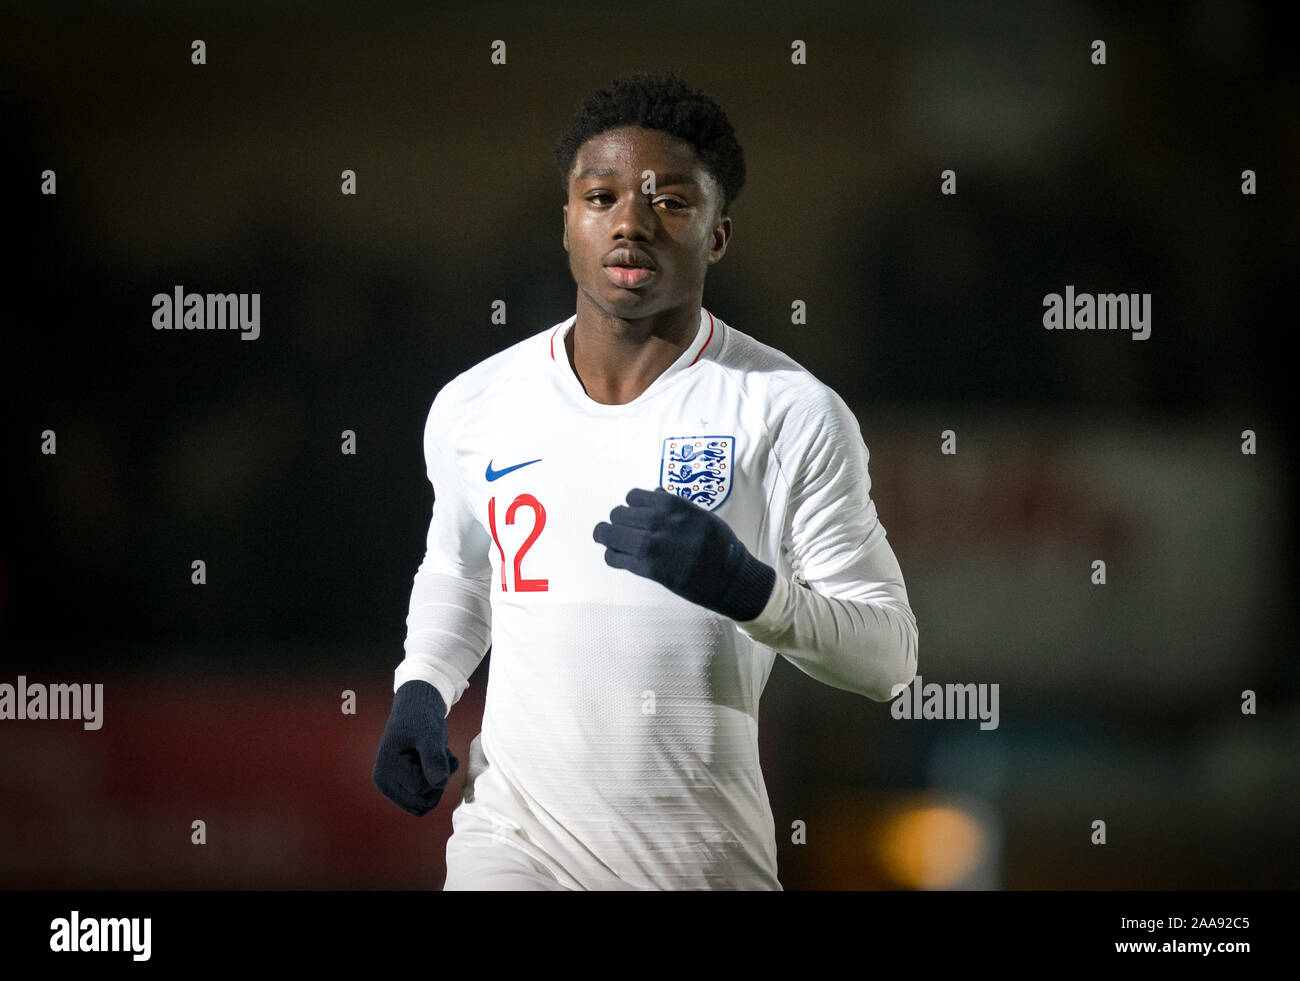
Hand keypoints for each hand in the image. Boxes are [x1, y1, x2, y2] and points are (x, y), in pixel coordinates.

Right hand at [372, 680, 459, 815]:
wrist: (416, 710)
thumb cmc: (422, 719)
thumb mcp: (430, 735)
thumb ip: (434, 758)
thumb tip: (440, 784)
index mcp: (386, 772)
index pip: (421, 789)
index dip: (438, 772)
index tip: (441, 750)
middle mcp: (385, 784)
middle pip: (424, 803)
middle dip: (439, 781)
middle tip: (442, 755)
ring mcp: (393, 787)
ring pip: (426, 804)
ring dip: (439, 783)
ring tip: (439, 758)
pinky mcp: (402, 787)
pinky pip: (425, 800)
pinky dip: (436, 786)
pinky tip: (436, 764)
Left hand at [593, 486, 775, 621]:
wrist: (730, 578)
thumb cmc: (718, 545)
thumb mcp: (701, 515)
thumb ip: (675, 504)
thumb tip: (653, 493)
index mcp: (674, 505)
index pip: (633, 496)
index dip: (631, 506)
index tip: (634, 514)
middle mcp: (661, 522)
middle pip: (618, 514)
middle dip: (617, 522)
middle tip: (620, 530)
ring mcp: (653, 546)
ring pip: (611, 534)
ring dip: (607, 537)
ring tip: (609, 541)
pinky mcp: (649, 569)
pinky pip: (615, 558)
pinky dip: (612, 557)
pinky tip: (617, 558)